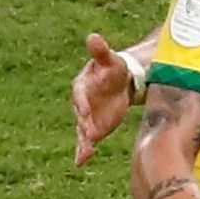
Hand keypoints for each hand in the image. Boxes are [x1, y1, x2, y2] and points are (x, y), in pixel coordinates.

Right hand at [72, 33, 134, 166]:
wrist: (120, 83)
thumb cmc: (113, 68)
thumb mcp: (109, 59)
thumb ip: (101, 51)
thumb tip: (93, 37)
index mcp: (81, 85)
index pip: (80, 95)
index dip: (83, 103)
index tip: (86, 112)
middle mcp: (81, 103)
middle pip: (81, 116)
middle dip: (85, 125)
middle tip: (90, 135)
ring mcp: (86, 118)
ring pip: (82, 131)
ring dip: (84, 142)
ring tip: (86, 153)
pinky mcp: (93, 128)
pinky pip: (86, 141)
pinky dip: (83, 151)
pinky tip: (80, 162)